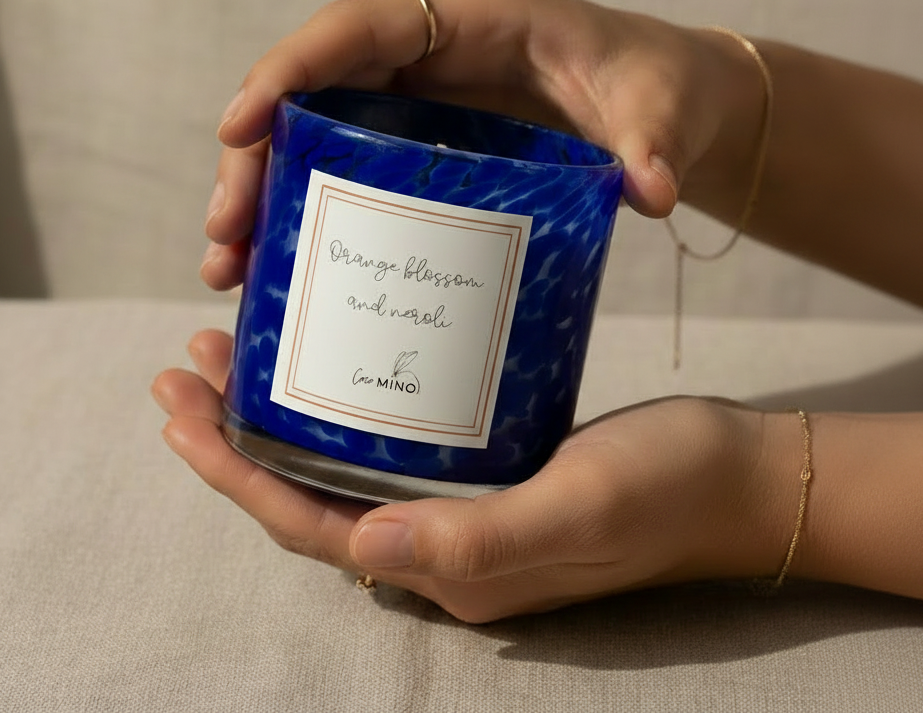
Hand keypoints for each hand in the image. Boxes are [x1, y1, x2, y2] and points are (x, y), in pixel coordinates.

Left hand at [152, 330, 800, 622]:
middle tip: (190, 366)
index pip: (315, 527)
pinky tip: (344, 355)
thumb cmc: (668, 488)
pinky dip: (350, 403)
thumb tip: (362, 545)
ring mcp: (468, 506)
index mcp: (454, 567)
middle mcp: (446, 545)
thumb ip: (479, 539)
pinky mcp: (492, 466)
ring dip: (287, 416)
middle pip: (313, 495)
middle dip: (239, 438)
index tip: (184, 408)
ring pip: (348, 465)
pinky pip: (397, 441)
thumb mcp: (580, 506)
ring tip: (241, 355)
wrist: (738, 477)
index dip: (238, 474)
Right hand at [201, 0, 766, 289]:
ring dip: (267, 189)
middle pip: (315, 84)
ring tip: (232, 265)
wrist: (670, 101)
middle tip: (225, 233)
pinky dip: (309, 204)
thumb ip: (651, 144)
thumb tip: (650, 192)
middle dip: (257, 153)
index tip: (237, 125)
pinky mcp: (426, 132)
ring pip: (316, 125)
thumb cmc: (658, 85)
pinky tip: (287, 263)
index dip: (290, 68)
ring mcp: (422, 88)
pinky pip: (346, 156)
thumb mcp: (658, 108)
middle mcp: (431, 43)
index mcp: (474, 11)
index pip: (360, 24)